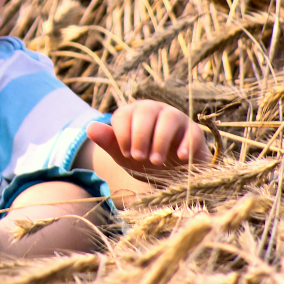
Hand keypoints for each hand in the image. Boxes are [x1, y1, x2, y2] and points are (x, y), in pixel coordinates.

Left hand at [86, 100, 208, 174]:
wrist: (171, 173)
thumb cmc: (143, 159)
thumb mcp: (123, 153)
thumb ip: (108, 141)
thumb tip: (89, 127)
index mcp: (133, 113)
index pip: (124, 114)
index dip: (123, 133)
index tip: (125, 153)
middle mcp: (154, 110)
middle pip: (146, 111)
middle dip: (140, 135)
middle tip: (138, 157)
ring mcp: (176, 118)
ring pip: (169, 118)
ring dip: (161, 140)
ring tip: (156, 161)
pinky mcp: (194, 131)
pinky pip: (192, 132)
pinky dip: (186, 143)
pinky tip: (181, 157)